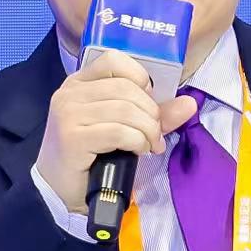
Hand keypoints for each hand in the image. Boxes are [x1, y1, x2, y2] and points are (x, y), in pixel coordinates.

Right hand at [35, 51, 200, 216]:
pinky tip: (138, 152)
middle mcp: (70, 93)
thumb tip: (189, 103)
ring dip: (147, 131)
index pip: (114, 60)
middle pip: (126, 89)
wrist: (61, 190)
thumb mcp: (122, 128)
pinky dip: (137, 142)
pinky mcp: (73, 138)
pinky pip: (119, 132)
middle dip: (151, 114)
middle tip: (154, 135)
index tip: (147, 104)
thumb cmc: (91, 156)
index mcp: (79, 82)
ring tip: (149, 146)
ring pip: (126, 110)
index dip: (139, 78)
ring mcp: (68, 114)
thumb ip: (154, 114)